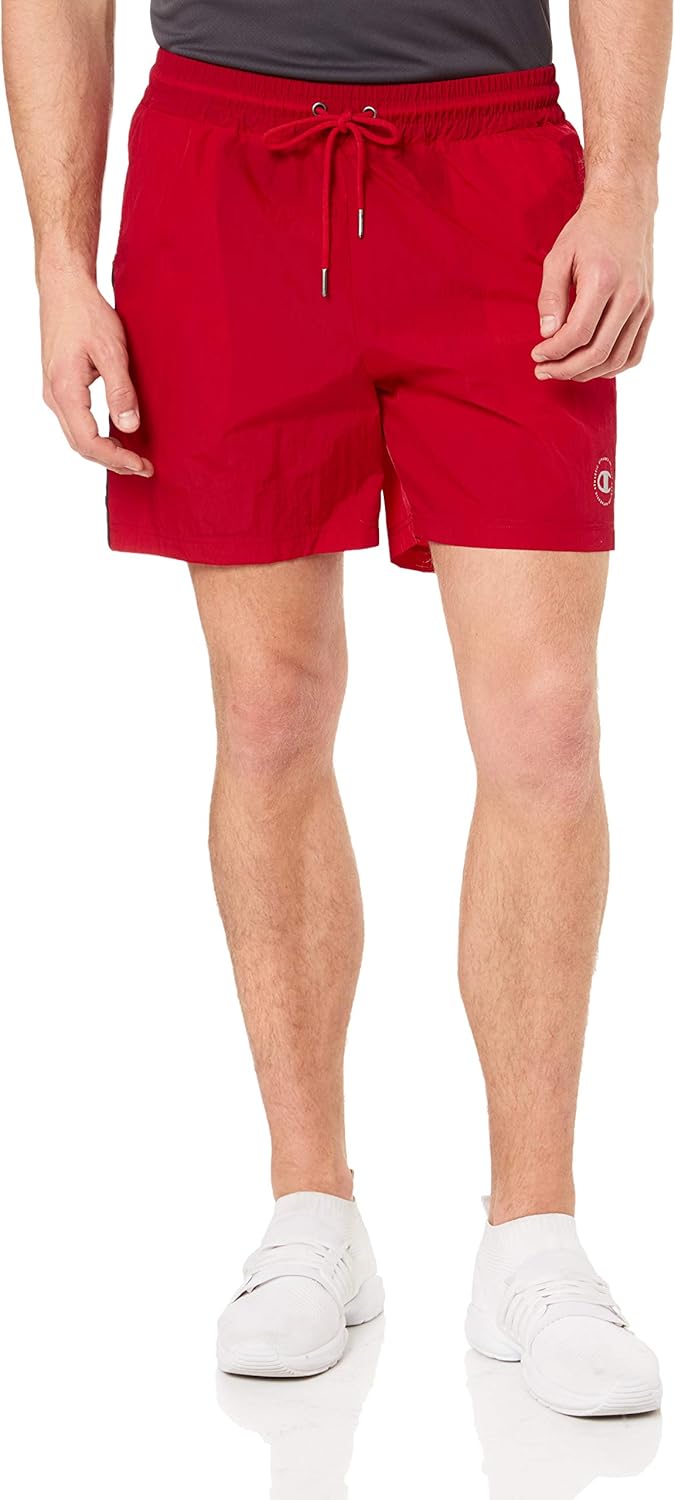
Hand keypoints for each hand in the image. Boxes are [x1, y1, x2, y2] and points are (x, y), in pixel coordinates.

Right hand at [41, 271, 153, 475]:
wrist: (64, 288)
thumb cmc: (86, 313)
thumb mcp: (112, 350)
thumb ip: (120, 390)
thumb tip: (129, 426)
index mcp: (65, 390)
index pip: (89, 442)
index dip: (116, 458)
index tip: (141, 464)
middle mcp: (54, 395)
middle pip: (81, 445)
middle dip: (112, 461)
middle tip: (143, 467)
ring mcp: (54, 392)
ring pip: (77, 436)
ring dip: (104, 451)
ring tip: (132, 457)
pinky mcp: (59, 386)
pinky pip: (76, 422)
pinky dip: (96, 436)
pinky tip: (116, 436)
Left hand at [531, 190, 654, 381]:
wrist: (625, 210)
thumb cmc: (588, 232)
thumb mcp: (558, 257)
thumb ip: (551, 297)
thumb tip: (547, 334)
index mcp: (603, 280)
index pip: (578, 333)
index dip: (554, 351)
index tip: (536, 354)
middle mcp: (628, 295)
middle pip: (598, 352)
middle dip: (566, 368)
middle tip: (543, 370)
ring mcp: (642, 305)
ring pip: (616, 358)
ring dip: (587, 373)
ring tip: (563, 369)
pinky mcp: (648, 310)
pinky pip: (634, 353)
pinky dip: (612, 367)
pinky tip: (590, 366)